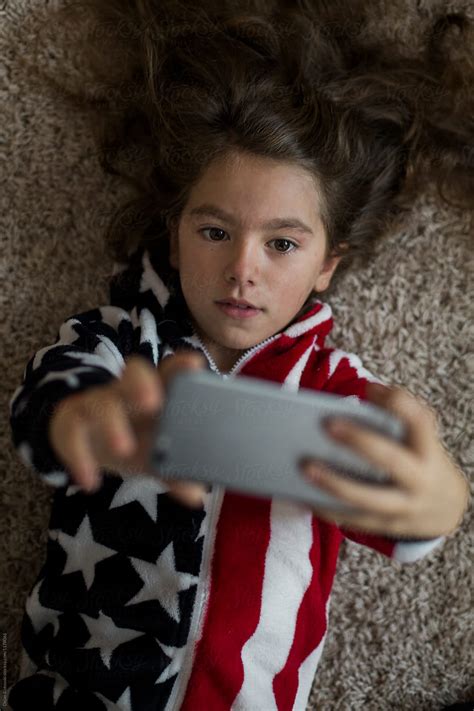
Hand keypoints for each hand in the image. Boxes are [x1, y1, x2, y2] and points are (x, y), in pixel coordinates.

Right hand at [48, 350, 208, 508]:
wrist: (82, 439)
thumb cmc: (131, 438)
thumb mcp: (153, 456)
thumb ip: (175, 473)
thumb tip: (197, 496)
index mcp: (153, 392)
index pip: (168, 372)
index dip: (179, 366)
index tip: (194, 364)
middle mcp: (125, 391)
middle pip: (133, 375)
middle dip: (141, 384)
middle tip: (153, 402)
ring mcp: (96, 403)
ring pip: (100, 403)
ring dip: (111, 425)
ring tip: (124, 450)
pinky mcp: (70, 423)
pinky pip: (72, 436)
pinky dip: (80, 459)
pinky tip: (89, 482)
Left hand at [299, 383, 469, 537]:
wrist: (444, 507)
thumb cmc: (419, 458)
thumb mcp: (419, 437)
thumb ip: (395, 415)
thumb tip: (361, 395)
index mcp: (428, 450)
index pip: (419, 422)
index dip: (398, 403)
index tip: (369, 387)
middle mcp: (420, 480)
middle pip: (391, 460)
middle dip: (359, 442)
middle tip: (327, 425)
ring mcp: (404, 507)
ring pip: (368, 498)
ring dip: (335, 483)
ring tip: (305, 466)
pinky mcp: (386, 526)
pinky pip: (353, 520)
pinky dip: (328, 508)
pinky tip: (303, 495)